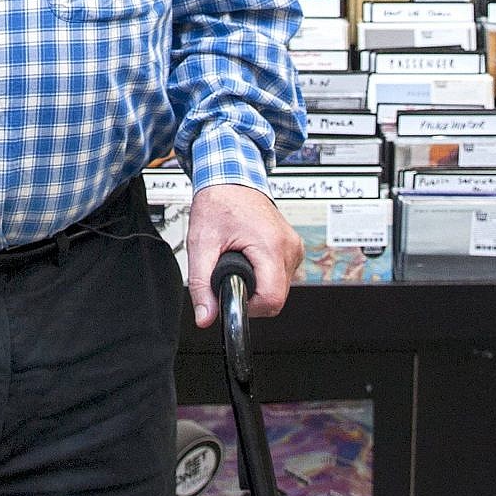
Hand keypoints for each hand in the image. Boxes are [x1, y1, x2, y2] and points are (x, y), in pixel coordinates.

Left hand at [185, 182, 301, 327]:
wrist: (231, 178)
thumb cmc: (219, 203)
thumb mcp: (201, 243)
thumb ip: (201, 284)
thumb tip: (205, 316)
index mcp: (271, 246)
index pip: (272, 300)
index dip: (248, 306)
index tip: (231, 293)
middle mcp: (289, 247)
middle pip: (276, 298)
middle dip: (250, 293)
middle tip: (229, 272)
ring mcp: (294, 247)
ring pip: (280, 288)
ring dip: (257, 284)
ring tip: (239, 260)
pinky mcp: (293, 247)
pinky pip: (282, 275)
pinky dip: (264, 274)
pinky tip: (250, 258)